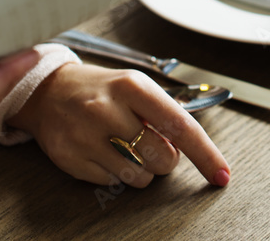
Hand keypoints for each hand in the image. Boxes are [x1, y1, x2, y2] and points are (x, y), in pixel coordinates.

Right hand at [8, 64, 229, 187]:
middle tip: (152, 145)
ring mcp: (85, 135)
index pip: (179, 125)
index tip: (221, 174)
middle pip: (162, 157)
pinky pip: (111, 182)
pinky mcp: (69, 158)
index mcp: (133, 86)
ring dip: (142, 168)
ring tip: (125, 146)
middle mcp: (107, 108)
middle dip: (167, 159)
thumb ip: (164, 113)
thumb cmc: (103, 90)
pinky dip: (115, 173)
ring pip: (139, 176)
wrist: (48, 90)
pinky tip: (103, 151)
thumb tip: (194, 147)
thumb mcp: (136, 87)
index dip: (205, 153)